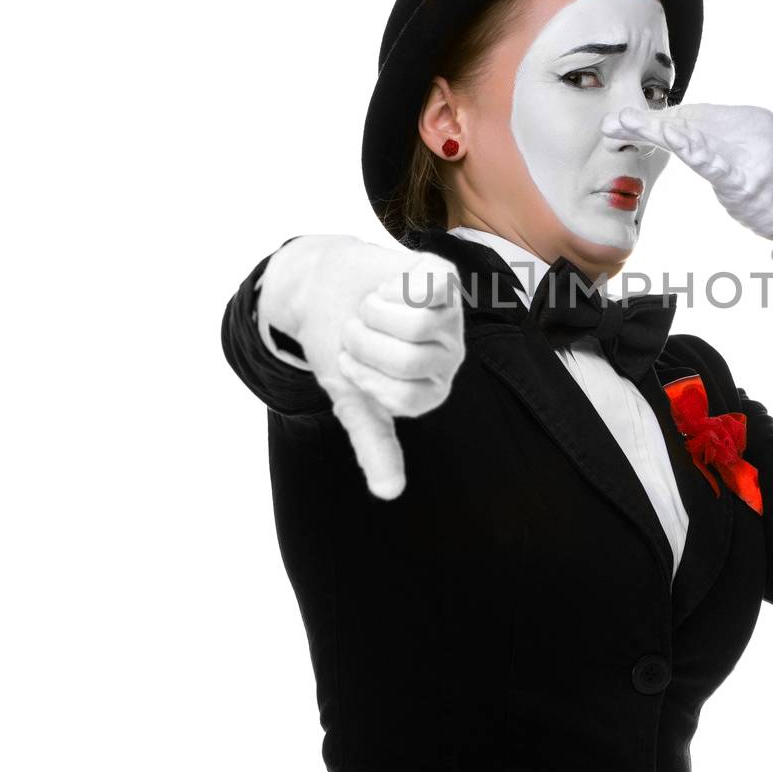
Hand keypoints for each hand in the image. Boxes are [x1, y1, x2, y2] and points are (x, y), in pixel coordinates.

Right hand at [265, 237, 464, 499]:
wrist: (322, 289)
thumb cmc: (340, 345)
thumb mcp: (353, 400)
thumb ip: (374, 444)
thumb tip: (389, 493)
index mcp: (431, 388)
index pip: (404, 396)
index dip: (365, 376)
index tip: (352, 365)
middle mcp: (448, 354)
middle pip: (409, 359)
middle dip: (364, 343)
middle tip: (356, 331)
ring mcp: (450, 315)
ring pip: (416, 323)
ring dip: (373, 313)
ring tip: (369, 308)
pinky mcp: (442, 278)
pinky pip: (425, 288)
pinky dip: (390, 286)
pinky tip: (386, 286)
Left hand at [601, 102, 772, 274]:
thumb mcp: (746, 159)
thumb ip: (715, 146)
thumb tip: (673, 132)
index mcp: (749, 118)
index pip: (694, 114)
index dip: (656, 121)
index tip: (624, 125)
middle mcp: (751, 128)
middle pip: (689, 122)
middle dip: (647, 125)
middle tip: (612, 124)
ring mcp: (752, 153)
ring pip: (695, 139)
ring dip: (658, 132)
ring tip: (628, 125)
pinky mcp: (751, 180)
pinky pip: (717, 164)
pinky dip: (694, 150)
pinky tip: (673, 139)